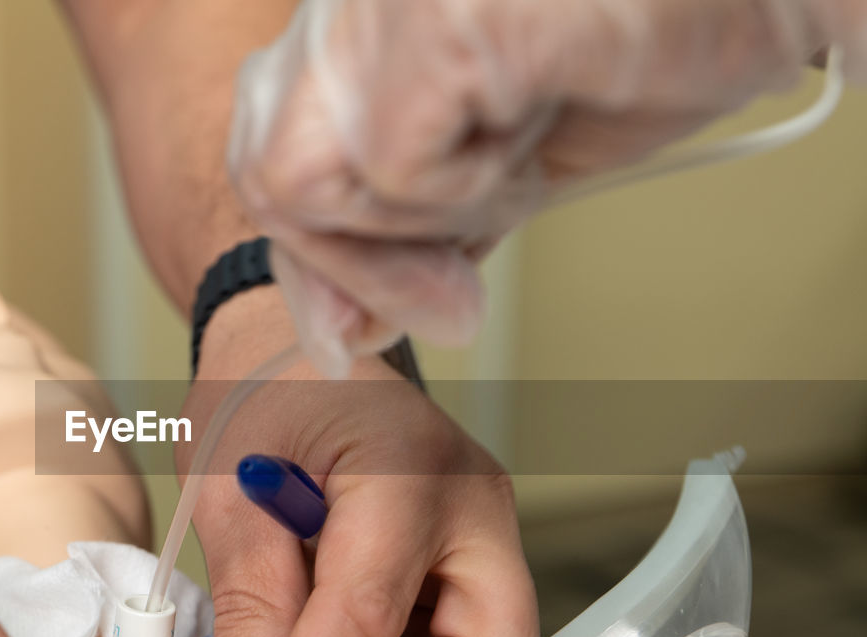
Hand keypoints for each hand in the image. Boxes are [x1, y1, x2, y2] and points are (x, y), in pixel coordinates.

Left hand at [182, 287, 540, 636]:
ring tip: (318, 618)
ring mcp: (490, 532)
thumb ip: (248, 601)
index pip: (367, 617)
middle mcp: (475, 506)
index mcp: (403, 470)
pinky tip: (345, 610)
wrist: (299, 348)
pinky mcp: (480, 556)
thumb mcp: (228, 490)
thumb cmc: (261, 396)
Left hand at [228, 0, 863, 375]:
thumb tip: (349, 324)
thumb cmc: (649, 49)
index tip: (352, 327)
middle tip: (452, 289)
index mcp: (355, 21)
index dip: (311, 250)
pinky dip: (464, 191)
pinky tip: (531, 136)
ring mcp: (382, 1)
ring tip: (510, 179)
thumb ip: (412, 234)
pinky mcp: (437, 20)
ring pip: (300, 174)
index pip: (266, 148)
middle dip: (352, 259)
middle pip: (263, 165)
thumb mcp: (501, 166)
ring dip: (411, 228)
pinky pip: (386, 166)